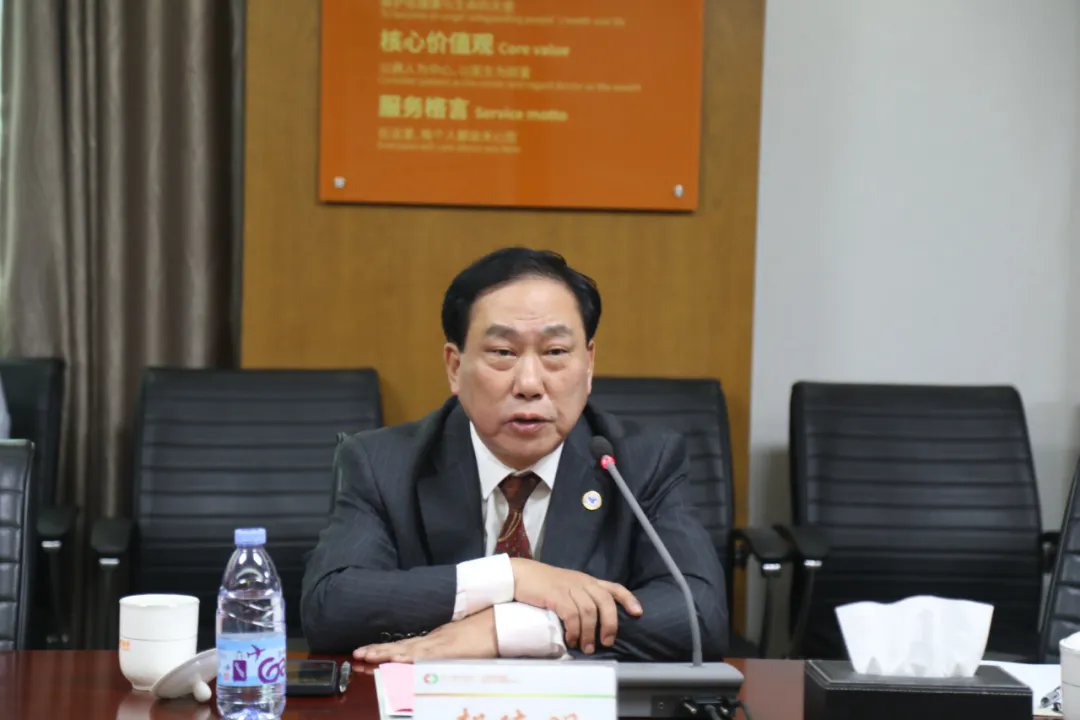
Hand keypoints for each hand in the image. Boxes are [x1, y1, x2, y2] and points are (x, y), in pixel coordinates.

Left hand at [353, 607, 497, 663]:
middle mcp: (434, 640)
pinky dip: (408, 659)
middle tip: (357, 655)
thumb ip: (447, 646)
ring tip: (365, 656)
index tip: (367, 652)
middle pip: (401, 647)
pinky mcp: (448, 649)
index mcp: (436, 638)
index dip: (385, 649)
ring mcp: (440, 644)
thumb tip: (435, 653)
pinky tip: (395, 661)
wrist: (501, 620)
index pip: (406, 646)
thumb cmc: (485, 630)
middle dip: (378, 652)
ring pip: (407, 651)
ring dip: (385, 655)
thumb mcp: (461, 640)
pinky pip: (424, 656)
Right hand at [510, 558, 641, 653]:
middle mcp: (582, 582)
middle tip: (607, 642)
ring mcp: (570, 587)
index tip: (638, 613)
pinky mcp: (556, 595)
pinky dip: (574, 630)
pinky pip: (572, 615)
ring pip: (589, 611)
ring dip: (589, 633)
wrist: (521, 575)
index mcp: (588, 581)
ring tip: (586, 648)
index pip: (614, 587)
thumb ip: (581, 599)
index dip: (628, 599)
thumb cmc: (544, 585)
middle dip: (610, 624)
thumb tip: (594, 624)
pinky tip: (571, 640)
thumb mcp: (568, 588)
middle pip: (606, 602)